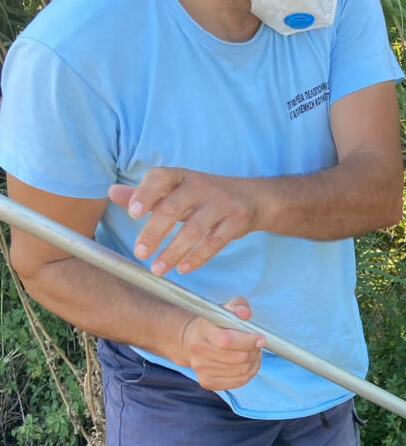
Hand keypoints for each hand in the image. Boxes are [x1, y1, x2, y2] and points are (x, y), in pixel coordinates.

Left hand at [109, 168, 259, 275]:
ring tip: (158, 269)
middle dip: (154, 232)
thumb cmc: (206, 196)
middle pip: (174, 208)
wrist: (254, 198)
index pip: (160, 177)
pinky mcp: (236, 221)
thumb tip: (112, 193)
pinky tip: (184, 269)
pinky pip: (215, 242)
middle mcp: (202, 186)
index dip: (146, 193)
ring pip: (194, 229)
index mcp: (183, 176)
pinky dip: (198, 257)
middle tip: (139, 253)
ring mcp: (222, 203)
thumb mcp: (178, 190)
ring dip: (174, 251)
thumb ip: (147, 194)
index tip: (133, 213)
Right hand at [177, 297, 265, 390]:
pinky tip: (248, 365)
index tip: (261, 338)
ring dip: (254, 363)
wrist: (193, 340)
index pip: (227, 340)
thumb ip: (238, 306)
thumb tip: (244, 313)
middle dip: (254, 352)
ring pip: (241, 371)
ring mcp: (200, 368)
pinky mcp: (206, 382)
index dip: (249, 341)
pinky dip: (249, 374)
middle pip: (238, 357)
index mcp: (202, 328)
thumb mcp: (225, 309)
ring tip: (253, 354)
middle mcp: (198, 349)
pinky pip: (238, 382)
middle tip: (257, 346)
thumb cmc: (216, 325)